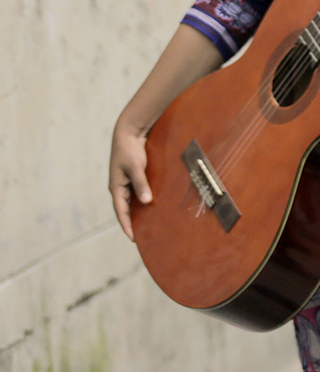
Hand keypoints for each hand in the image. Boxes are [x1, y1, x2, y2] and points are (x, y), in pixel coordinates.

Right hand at [109, 117, 151, 240]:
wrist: (129, 132)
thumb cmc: (130, 149)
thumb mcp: (136, 167)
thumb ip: (141, 184)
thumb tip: (146, 201)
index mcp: (116, 187)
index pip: (121, 212)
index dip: (126, 225)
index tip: (133, 238)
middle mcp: (119, 187)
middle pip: (125, 209)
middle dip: (132, 222)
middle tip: (142, 236)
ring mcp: (126, 182)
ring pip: (131, 202)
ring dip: (137, 213)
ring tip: (148, 225)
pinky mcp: (133, 176)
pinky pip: (137, 193)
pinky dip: (142, 201)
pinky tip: (151, 205)